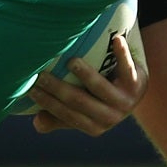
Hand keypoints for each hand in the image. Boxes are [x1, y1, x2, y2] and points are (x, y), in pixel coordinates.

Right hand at [29, 31, 147, 134]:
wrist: (135, 90)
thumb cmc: (99, 100)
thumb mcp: (81, 112)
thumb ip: (59, 117)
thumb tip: (37, 122)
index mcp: (94, 127)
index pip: (66, 115)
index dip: (48, 103)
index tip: (30, 88)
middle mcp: (109, 118)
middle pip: (80, 102)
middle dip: (58, 89)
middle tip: (40, 74)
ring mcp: (124, 101)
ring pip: (101, 88)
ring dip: (86, 75)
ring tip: (71, 62)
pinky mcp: (137, 83)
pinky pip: (128, 68)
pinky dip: (122, 54)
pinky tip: (116, 39)